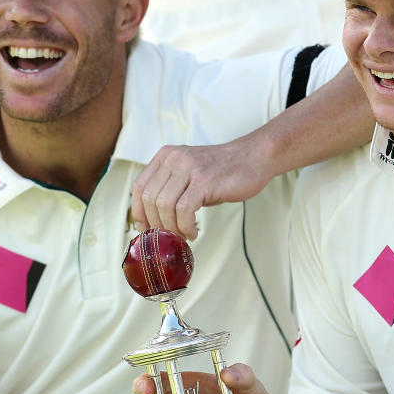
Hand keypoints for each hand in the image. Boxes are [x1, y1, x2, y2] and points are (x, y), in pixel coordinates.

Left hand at [131, 137, 274, 239]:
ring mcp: (189, 168)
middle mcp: (174, 159)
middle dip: (156, 224)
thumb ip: (172, 189)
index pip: (139, 187)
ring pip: (164, 205)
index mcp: (166, 156)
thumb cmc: (223, 172)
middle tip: (168, 237)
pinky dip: (185, 226)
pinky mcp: (204, 180)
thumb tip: (155, 220)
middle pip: (150, 199)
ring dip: (172, 227)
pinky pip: (184, 210)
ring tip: (183, 235)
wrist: (254, 157)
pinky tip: (193, 231)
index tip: (147, 230)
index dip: (139, 213)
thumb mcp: (190, 174)